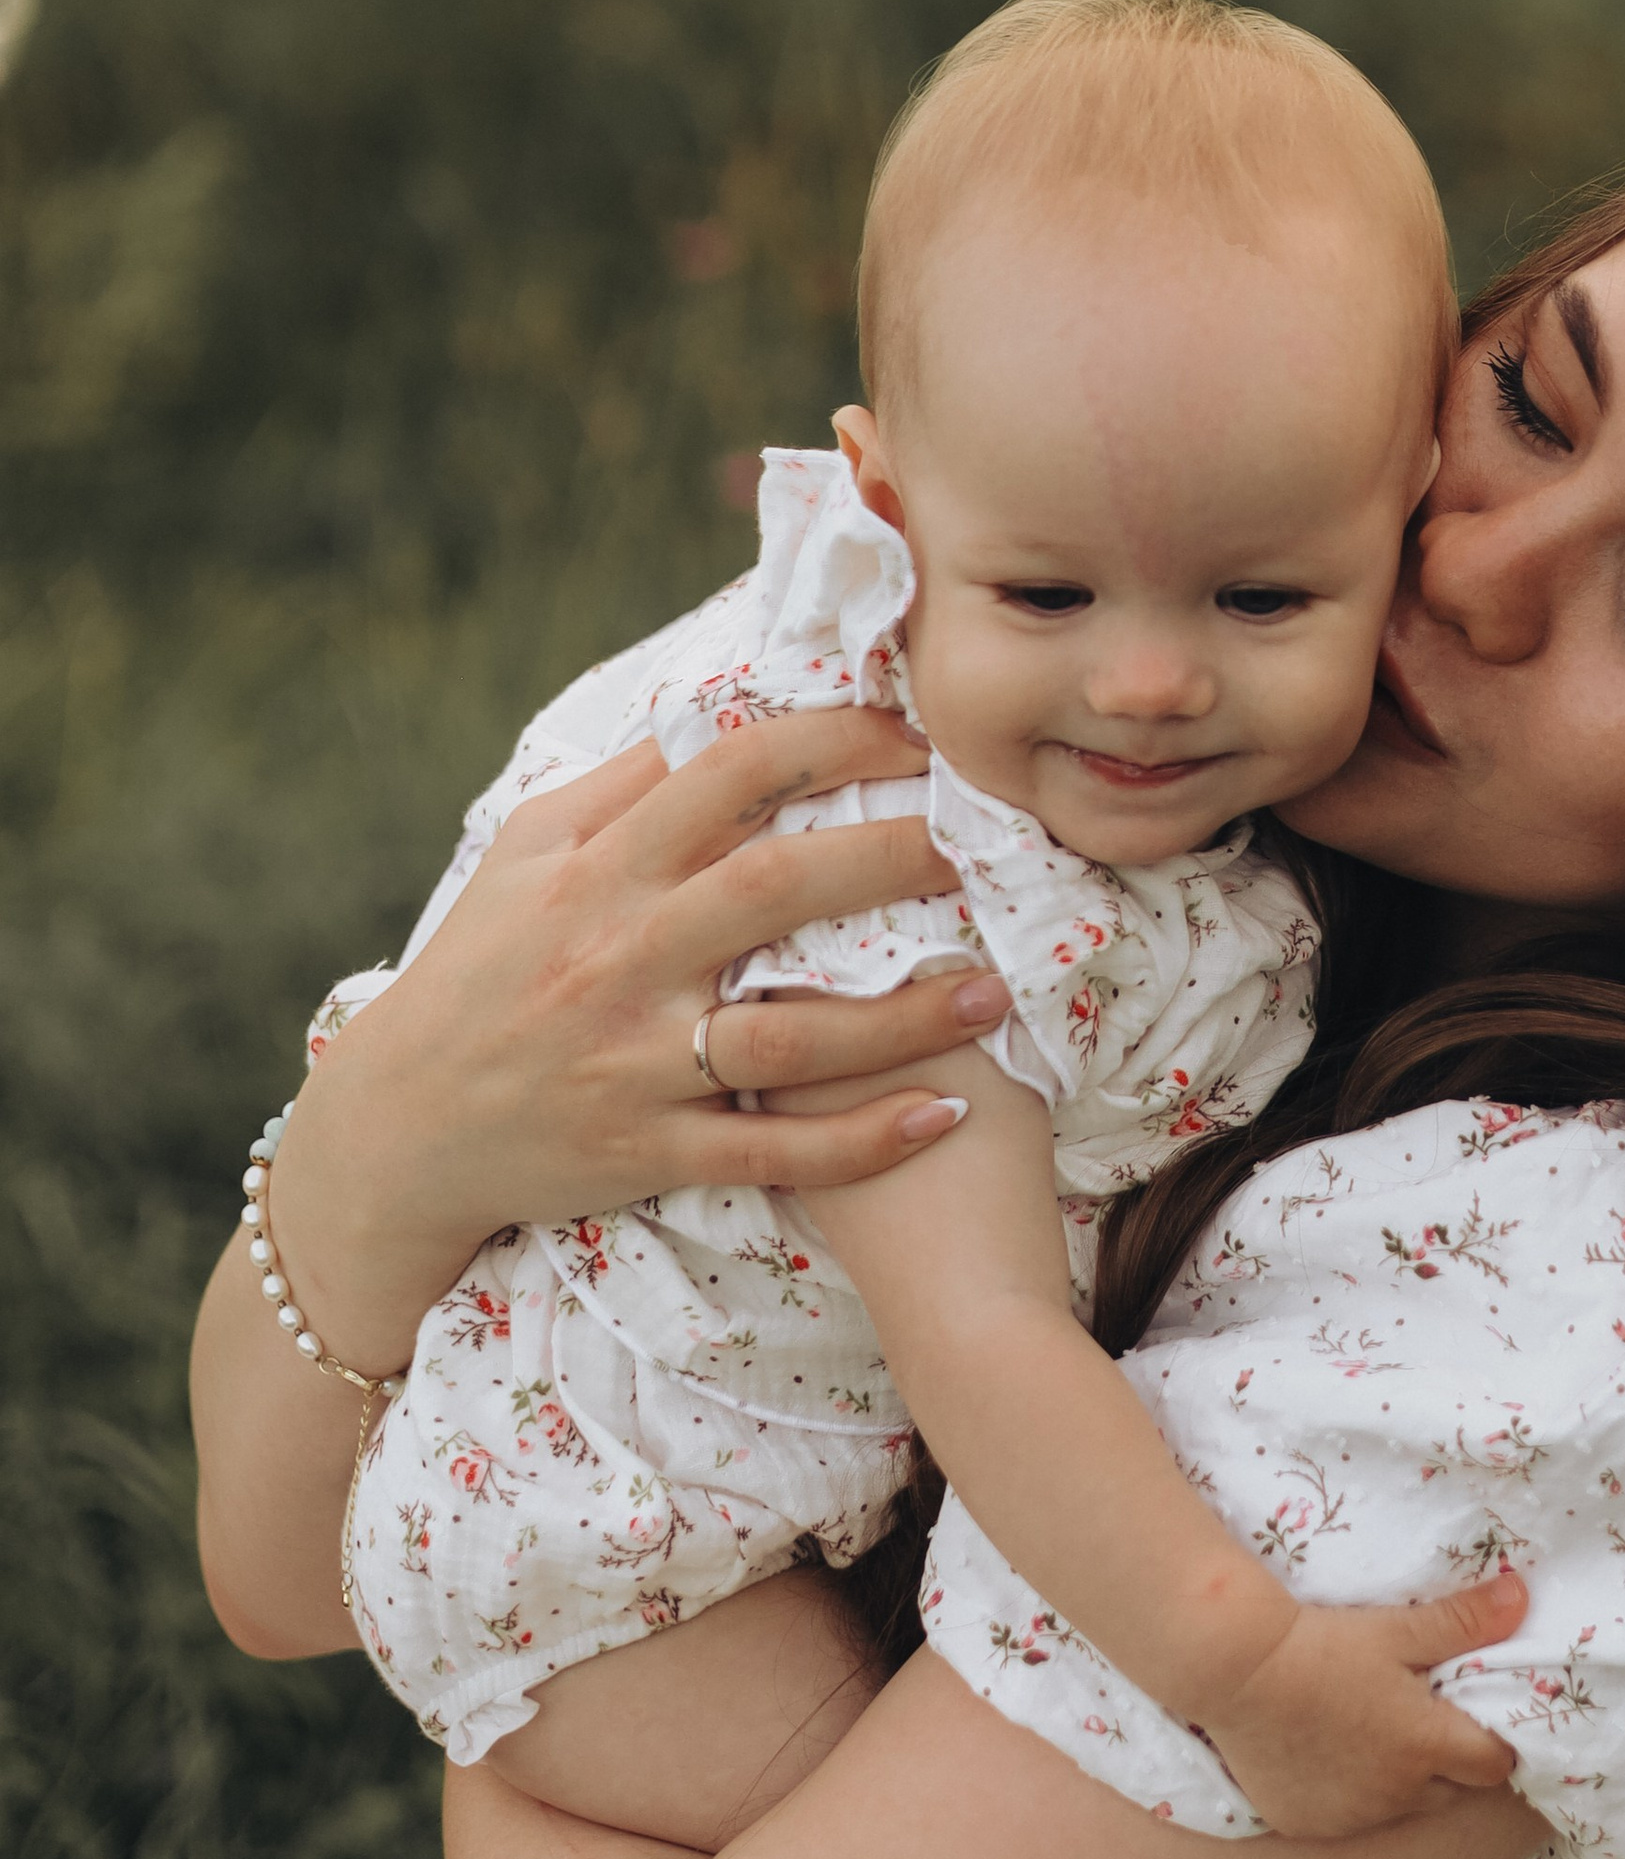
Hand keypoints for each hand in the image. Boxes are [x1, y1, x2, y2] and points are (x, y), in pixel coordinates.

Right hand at [271, 708, 1005, 1372]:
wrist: (396, 1127)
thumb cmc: (478, 970)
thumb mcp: (527, 856)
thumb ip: (624, 783)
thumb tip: (724, 705)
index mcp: (597, 869)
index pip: (727, 774)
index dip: (833, 741)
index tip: (918, 733)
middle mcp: (619, 956)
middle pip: (775, 889)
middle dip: (893, 857)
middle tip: (988, 842)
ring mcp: (634, 1061)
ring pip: (789, 1039)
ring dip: (902, 1017)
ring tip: (994, 988)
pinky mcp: (646, 1151)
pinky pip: (771, 1153)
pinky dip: (860, 1141)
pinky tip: (942, 1115)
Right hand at [1198, 1570, 1528, 1839]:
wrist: (1237, 1670)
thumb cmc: (1322, 1644)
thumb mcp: (1396, 1629)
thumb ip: (1464, 1620)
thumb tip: (1522, 1597)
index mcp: (1426, 1747)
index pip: (1495, 1766)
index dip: (1494, 1743)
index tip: (1476, 1718)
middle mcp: (1395, 1795)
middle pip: (1451, 1793)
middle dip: (1449, 1764)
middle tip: (1423, 1721)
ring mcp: (1351, 1816)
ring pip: (1400, 1808)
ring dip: (1400, 1782)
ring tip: (1372, 1734)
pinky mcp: (1310, 1824)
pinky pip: (1350, 1818)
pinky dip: (1350, 1796)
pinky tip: (1328, 1757)